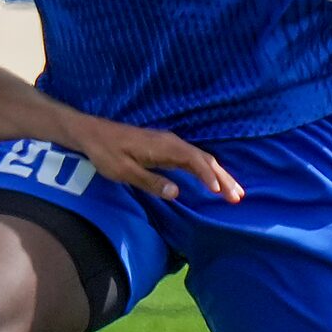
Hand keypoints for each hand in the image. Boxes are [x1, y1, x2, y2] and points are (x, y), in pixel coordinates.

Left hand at [67, 118, 245, 203]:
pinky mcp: (166, 148)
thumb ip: (150, 181)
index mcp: (164, 147)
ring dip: (219, 175)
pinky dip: (207, 170)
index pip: (194, 161)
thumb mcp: (124, 172)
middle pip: (204, 160)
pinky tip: (213, 180)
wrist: (93, 134)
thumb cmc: (106, 153)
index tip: (219, 191)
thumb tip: (176, 192)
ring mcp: (170, 144)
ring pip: (201, 159)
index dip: (208, 176)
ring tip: (233, 192)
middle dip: (223, 178)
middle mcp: (171, 143)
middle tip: (238, 197)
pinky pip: (193, 159)